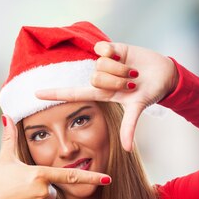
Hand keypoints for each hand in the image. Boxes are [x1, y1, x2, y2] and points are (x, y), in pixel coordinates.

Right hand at [0, 116, 111, 198]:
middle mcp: (43, 192)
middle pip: (52, 189)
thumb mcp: (4, 159)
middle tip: (19, 188)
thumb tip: (7, 116)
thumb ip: (10, 137)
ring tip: (15, 198)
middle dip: (40, 188)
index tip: (108, 178)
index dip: (91, 177)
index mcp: (39, 174)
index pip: (70, 175)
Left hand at [36, 41, 178, 151]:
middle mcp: (99, 78)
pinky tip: (122, 55)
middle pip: (95, 78)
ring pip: (101, 64)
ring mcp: (104, 63)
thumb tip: (127, 150)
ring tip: (132, 71)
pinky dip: (114, 51)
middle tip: (130, 83)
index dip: (55, 93)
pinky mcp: (111, 48)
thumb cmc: (149, 93)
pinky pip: (102, 48)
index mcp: (101, 93)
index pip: (73, 93)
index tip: (35, 93)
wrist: (164, 74)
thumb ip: (129, 127)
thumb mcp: (136, 108)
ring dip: (120, 68)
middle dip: (117, 81)